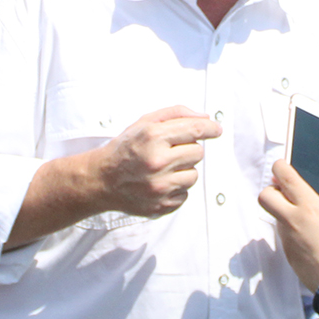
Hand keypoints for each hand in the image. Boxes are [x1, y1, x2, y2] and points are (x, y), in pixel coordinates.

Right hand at [96, 106, 220, 215]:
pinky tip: (159, 181)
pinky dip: (176, 188)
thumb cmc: (125, 149)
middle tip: (172, 150)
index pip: (195, 130)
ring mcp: (160, 186)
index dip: (210, 128)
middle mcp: (157, 162)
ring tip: (164, 168)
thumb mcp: (144, 122)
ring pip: (193, 175)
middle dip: (189, 149)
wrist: (102, 180)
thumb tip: (204, 117)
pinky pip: (185, 194)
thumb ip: (175, 114)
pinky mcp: (162, 205)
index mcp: (153, 137)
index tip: (216, 129)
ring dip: (183, 170)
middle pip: (198, 153)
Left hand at [258, 160, 318, 291]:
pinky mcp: (287, 254)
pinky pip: (285, 237)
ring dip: (285, 214)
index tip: (282, 166)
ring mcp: (287, 238)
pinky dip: (293, 233)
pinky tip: (310, 239)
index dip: (280, 167)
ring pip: (276, 217)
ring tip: (307, 219)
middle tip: (286, 193)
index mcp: (310, 206)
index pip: (284, 176)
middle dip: (272, 190)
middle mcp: (293, 220)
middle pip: (266, 196)